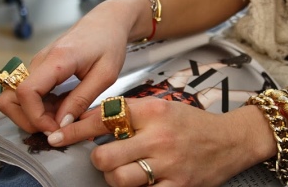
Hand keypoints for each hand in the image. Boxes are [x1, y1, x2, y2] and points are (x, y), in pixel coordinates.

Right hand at [0, 0, 137, 133]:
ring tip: (60, 118)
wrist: (107, 22)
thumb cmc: (109, 43)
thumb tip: (62, 125)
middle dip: (27, 120)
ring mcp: (37, 65)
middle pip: (10, 97)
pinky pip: (29, 92)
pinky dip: (39, 106)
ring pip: (15, 96)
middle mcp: (40, 61)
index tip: (55, 129)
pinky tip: (62, 107)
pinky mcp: (41, 69)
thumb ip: (82, 100)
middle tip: (55, 128)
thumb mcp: (105, 75)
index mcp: (57, 59)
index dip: (36, 117)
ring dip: (32, 114)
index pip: (27, 92)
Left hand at [46, 96, 274, 186]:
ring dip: (116, 177)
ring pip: (119, 180)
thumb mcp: (163, 108)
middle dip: (99, 160)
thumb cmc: (193, 124)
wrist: (230, 140)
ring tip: (127, 170)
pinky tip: (145, 180)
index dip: (75, 129)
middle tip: (106, 157)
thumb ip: (132, 115)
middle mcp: (159, 137)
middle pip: (105, 157)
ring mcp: (168, 165)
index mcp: (153, 112)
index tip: (58, 137)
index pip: (104, 118)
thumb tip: (95, 124)